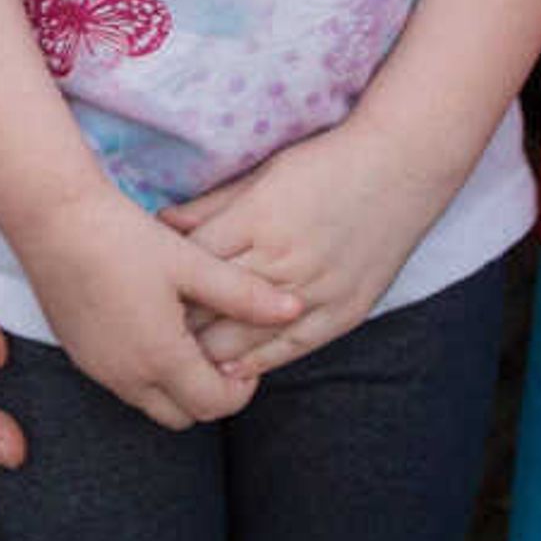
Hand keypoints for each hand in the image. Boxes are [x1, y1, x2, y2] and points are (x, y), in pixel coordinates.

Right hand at [13, 182, 299, 430]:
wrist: (50, 218)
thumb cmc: (122, 236)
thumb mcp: (191, 263)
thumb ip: (244, 294)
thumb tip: (295, 310)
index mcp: (160, 358)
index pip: (215, 406)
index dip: (241, 387)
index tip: (244, 351)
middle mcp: (127, 376)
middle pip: (184, 416)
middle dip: (210, 393)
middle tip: (219, 347)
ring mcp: (99, 369)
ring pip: (151, 402)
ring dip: (176, 383)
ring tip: (187, 332)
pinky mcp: (80, 355)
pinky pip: (124, 383)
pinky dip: (146, 370)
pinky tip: (151, 323)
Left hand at [162, 122, 456, 373]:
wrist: (400, 171)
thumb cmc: (325, 165)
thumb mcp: (262, 175)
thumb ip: (212, 206)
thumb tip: (162, 225)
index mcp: (256, 222)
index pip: (192, 266)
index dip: (163, 285)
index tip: (141, 294)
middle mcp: (283, 261)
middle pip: (212, 308)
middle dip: (177, 324)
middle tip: (149, 334)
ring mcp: (315, 291)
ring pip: (245, 338)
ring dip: (209, 353)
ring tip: (178, 361)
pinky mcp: (342, 312)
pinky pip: (290, 349)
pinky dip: (256, 364)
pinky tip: (230, 374)